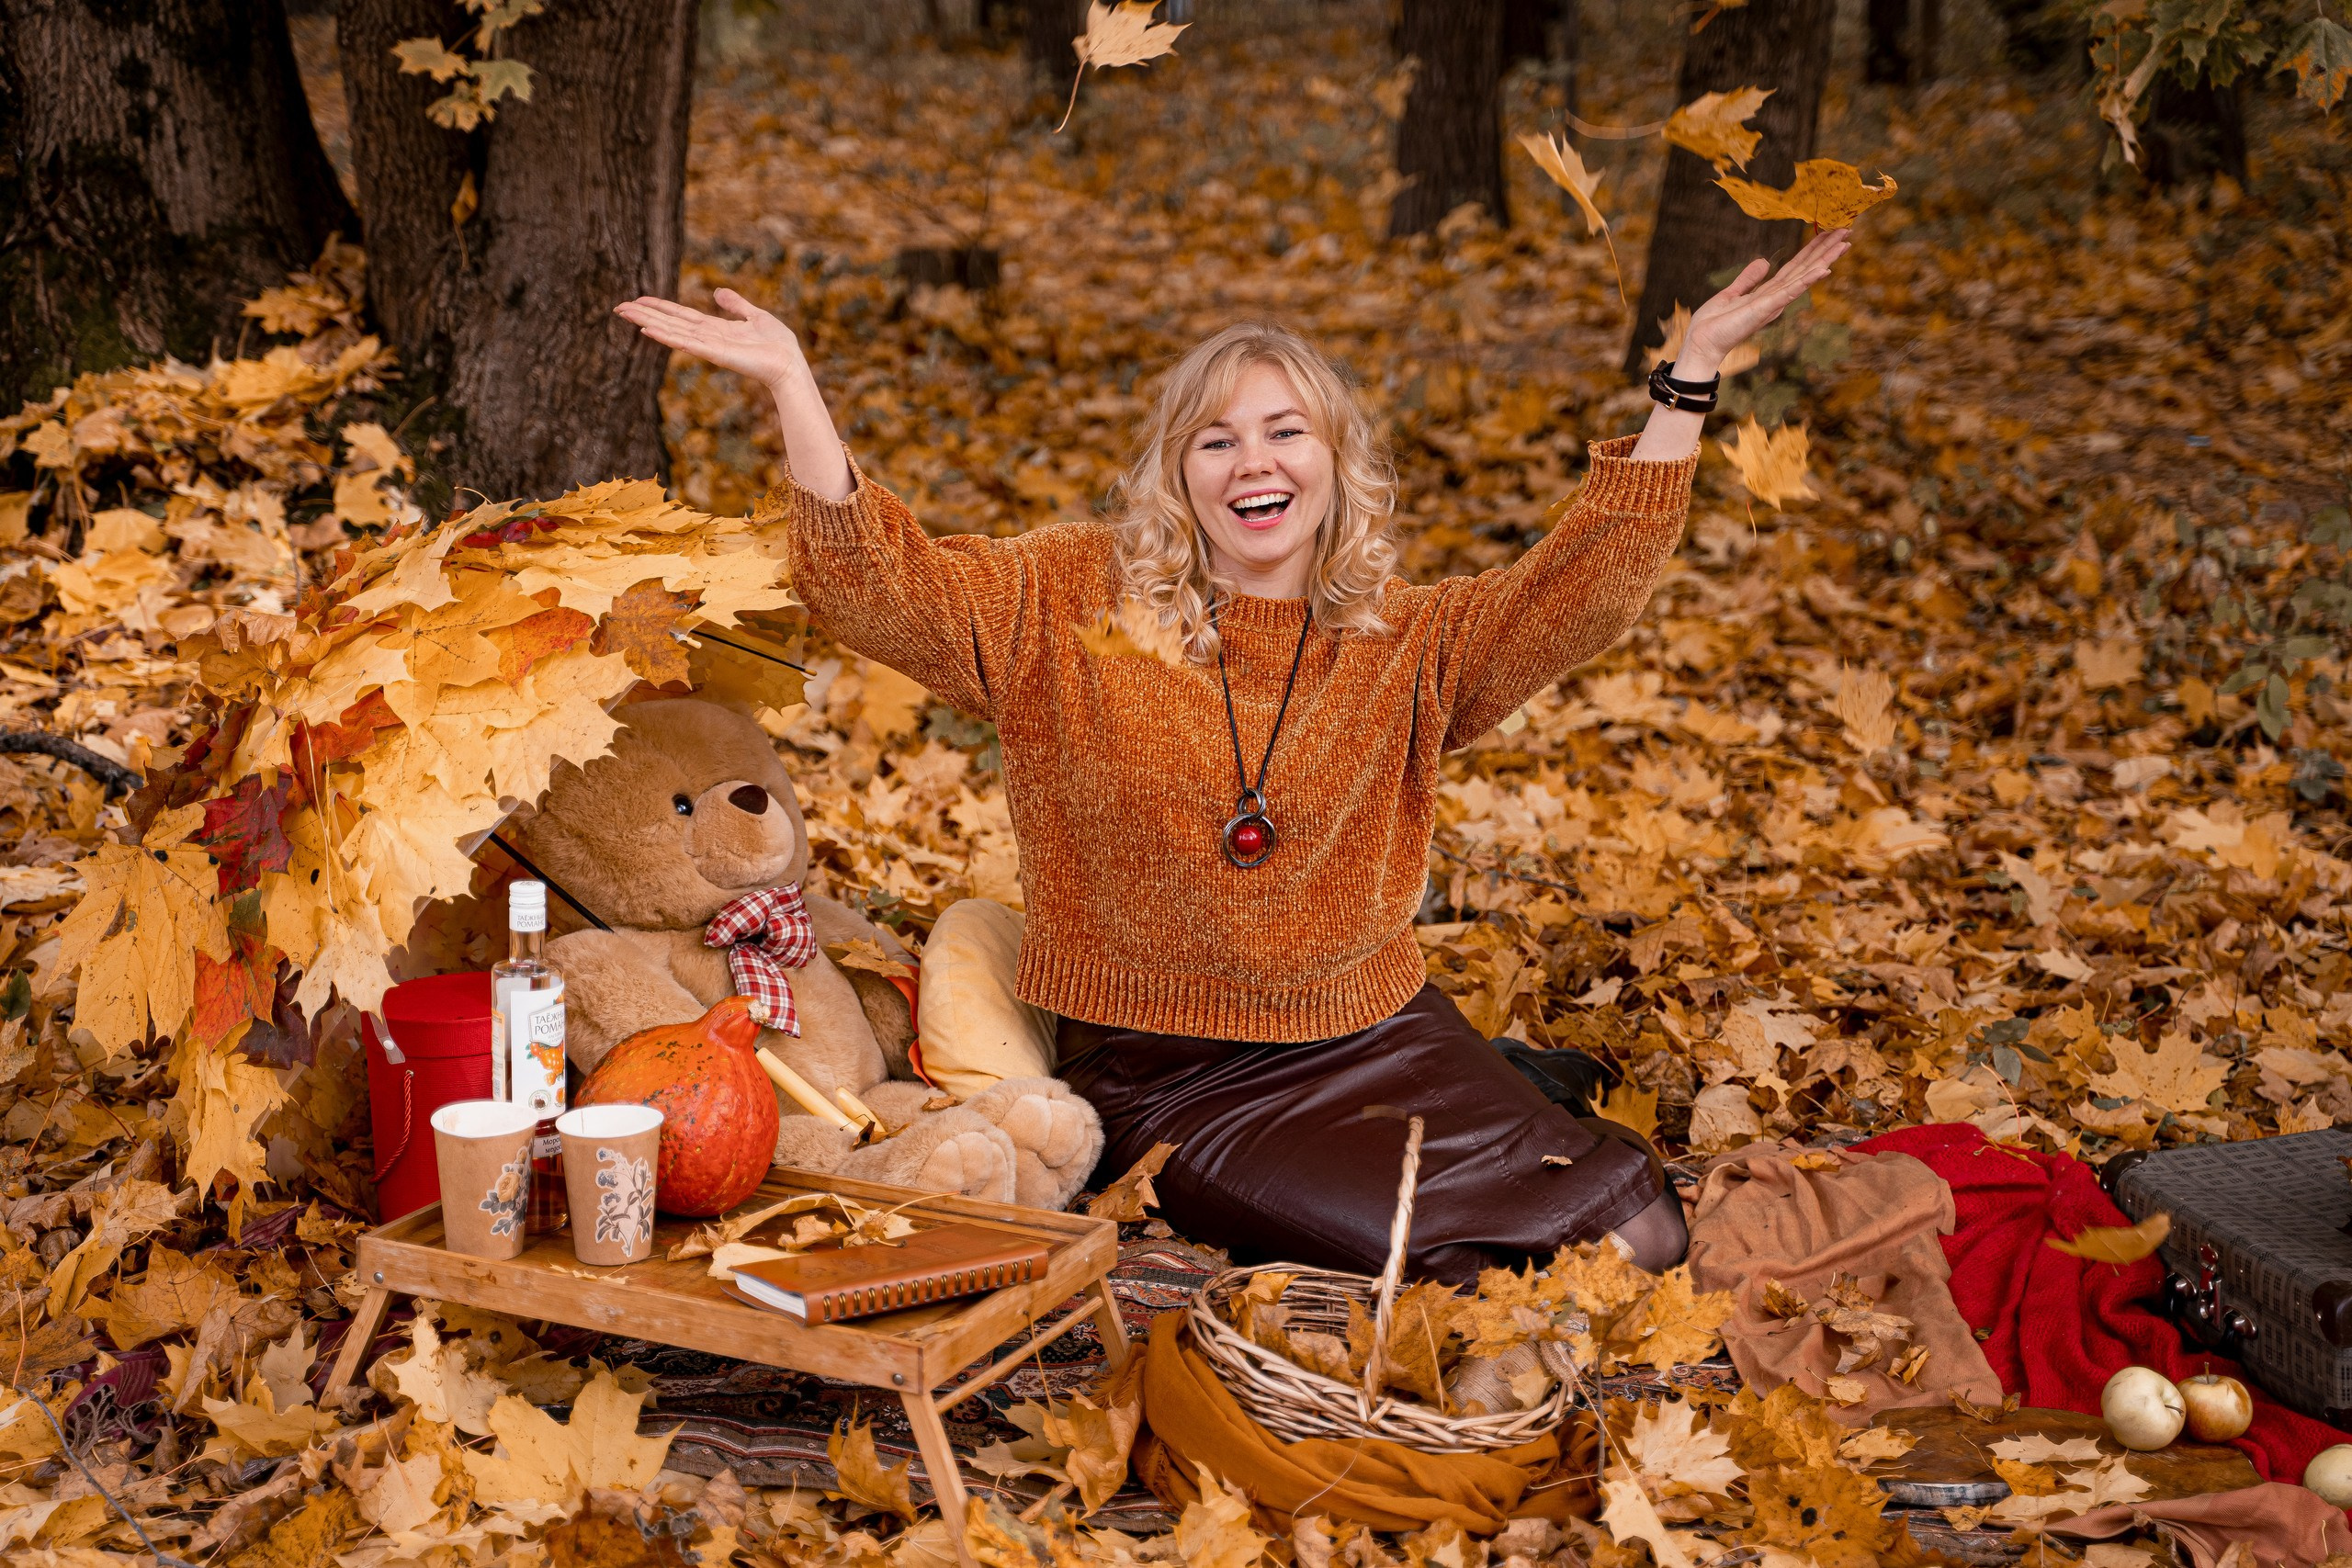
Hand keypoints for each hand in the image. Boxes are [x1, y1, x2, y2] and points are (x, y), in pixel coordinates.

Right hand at [614, 288, 806, 390]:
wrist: (789, 363)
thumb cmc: (778, 344)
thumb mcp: (755, 315)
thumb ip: (735, 305)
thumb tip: (718, 292)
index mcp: (715, 328)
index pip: (681, 315)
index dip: (660, 307)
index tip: (639, 300)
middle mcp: (706, 337)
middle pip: (669, 323)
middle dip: (645, 315)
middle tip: (618, 307)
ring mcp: (708, 347)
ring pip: (671, 332)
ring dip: (648, 323)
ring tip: (625, 314)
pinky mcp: (713, 354)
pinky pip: (686, 343)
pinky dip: (666, 337)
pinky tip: (648, 330)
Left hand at [1675, 227, 1852, 378]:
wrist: (1702, 343)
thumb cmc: (1714, 324)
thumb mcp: (1732, 294)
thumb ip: (1748, 279)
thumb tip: (1763, 262)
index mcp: (1768, 292)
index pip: (1795, 267)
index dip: (1811, 250)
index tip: (1828, 233)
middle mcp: (1776, 297)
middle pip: (1805, 268)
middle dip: (1826, 249)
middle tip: (1847, 230)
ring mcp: (1773, 303)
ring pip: (1804, 276)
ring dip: (1825, 259)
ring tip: (1845, 243)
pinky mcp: (1765, 308)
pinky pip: (1790, 291)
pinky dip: (1807, 280)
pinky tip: (1824, 269)